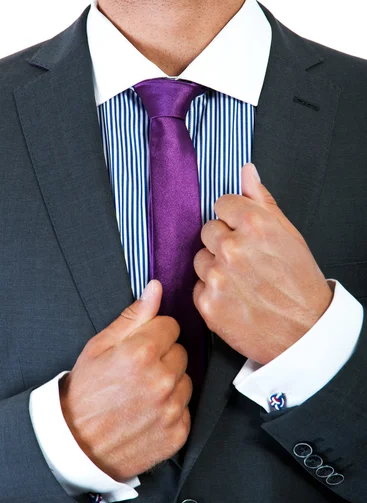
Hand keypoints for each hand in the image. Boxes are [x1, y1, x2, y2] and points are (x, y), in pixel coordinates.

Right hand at [59, 280, 191, 481]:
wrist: (77, 445)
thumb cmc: (85, 392)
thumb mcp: (99, 347)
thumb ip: (133, 316)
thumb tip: (156, 288)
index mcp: (143, 352)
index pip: (171, 325)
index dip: (153, 334)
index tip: (138, 348)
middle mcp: (162, 379)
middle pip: (181, 352)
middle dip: (163, 357)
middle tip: (137, 372)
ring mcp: (172, 408)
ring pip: (186, 380)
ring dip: (170, 383)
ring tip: (142, 394)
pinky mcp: (178, 433)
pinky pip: (186, 409)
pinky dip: (171, 410)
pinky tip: (148, 413)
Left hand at [193, 162, 333, 364]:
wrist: (305, 332)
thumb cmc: (300, 282)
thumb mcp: (288, 234)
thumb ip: (261, 200)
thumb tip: (246, 170)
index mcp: (254, 224)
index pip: (222, 204)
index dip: (234, 219)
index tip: (244, 233)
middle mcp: (232, 247)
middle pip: (208, 230)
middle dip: (223, 242)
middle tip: (246, 261)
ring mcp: (217, 277)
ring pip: (199, 259)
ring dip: (214, 267)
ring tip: (241, 282)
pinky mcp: (208, 304)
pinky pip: (197, 287)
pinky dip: (212, 293)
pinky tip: (234, 299)